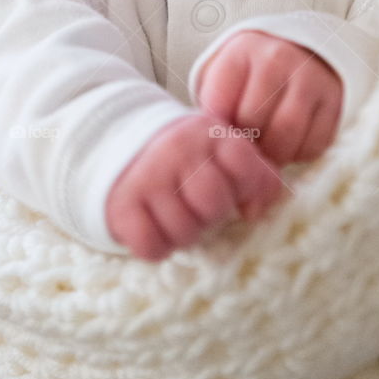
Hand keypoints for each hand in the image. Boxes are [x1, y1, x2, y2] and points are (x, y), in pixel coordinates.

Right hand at [105, 113, 288, 261]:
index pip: (246, 170)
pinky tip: (155, 225)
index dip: (246, 191)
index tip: (234, 192)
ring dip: (183, 234)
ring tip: (176, 215)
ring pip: (183, 232)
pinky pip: (152, 246)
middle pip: (214, 205)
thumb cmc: (188, 159)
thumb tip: (255, 212)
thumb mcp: (224, 152)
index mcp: (211, 133)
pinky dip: (156, 246)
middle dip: (211, 216)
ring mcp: (148, 176)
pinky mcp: (122, 203)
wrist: (123, 144)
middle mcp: (178, 149)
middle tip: (199, 207)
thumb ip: (256, 175)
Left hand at [194, 31, 342, 167]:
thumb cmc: (254, 72)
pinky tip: (290, 143)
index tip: (222, 133)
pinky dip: (299, 154)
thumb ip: (214, 101)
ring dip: (272, 154)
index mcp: (243, 50)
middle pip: (252, 121)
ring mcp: (309, 77)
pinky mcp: (334, 100)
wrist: (302, 50)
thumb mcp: (227, 72)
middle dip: (245, 143)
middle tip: (245, 148)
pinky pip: (314, 144)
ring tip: (265, 150)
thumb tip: (217, 141)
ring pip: (285, 136)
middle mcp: (278, 58)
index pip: (219, 103)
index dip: (217, 128)